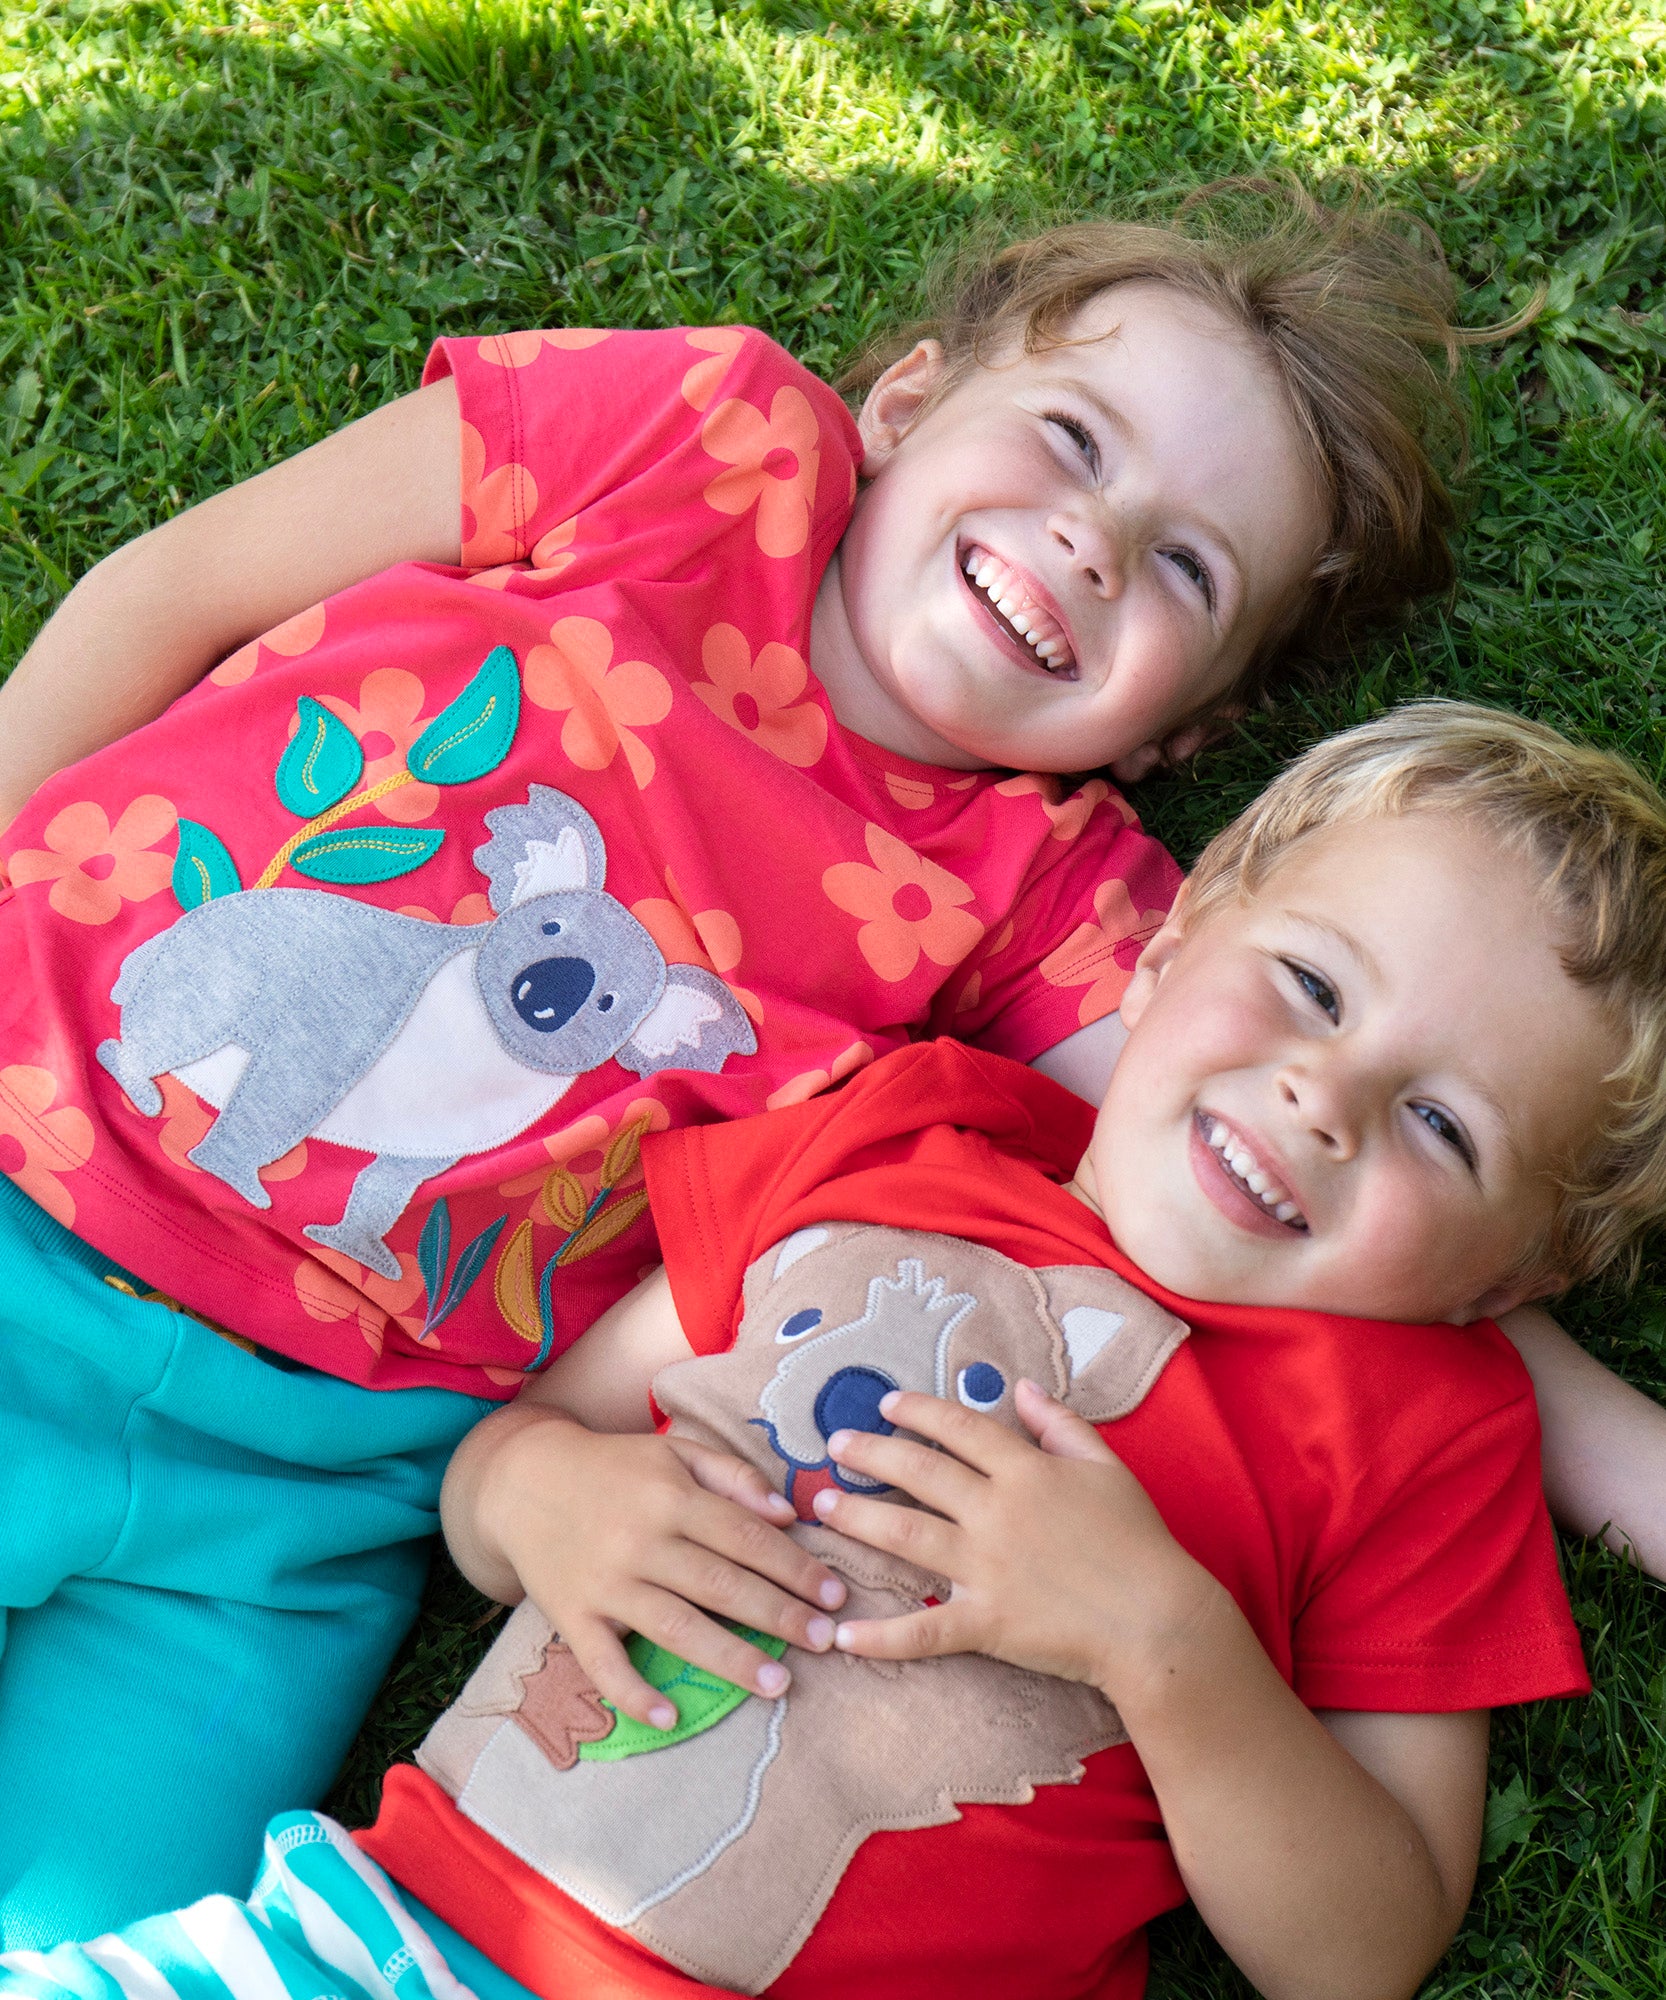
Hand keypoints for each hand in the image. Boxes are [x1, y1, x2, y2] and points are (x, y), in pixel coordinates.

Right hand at [476, 1409, 847, 1728]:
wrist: (522, 1482)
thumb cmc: (615, 1468)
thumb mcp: (674, 1452)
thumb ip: (733, 1475)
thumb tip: (787, 1513)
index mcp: (672, 1495)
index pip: (747, 1536)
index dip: (795, 1567)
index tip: (834, 1594)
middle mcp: (642, 1540)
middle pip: (721, 1584)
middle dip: (779, 1615)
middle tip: (824, 1641)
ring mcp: (606, 1583)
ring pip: (676, 1627)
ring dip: (730, 1658)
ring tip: (778, 1684)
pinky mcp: (572, 1617)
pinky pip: (604, 1664)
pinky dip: (633, 1693)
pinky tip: (669, 1718)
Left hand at [817, 1379, 1218, 1700]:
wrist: (1158, 1620)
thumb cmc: (1139, 1541)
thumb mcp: (1107, 1468)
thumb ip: (1061, 1424)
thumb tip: (1022, 1387)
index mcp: (1026, 1471)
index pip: (960, 1428)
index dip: (918, 1411)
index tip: (884, 1403)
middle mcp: (997, 1511)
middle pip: (919, 1472)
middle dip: (871, 1454)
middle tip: (833, 1444)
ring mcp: (987, 1567)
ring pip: (906, 1535)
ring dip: (858, 1519)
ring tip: (822, 1508)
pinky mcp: (987, 1622)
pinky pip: (924, 1629)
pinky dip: (882, 1637)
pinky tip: (843, 1635)